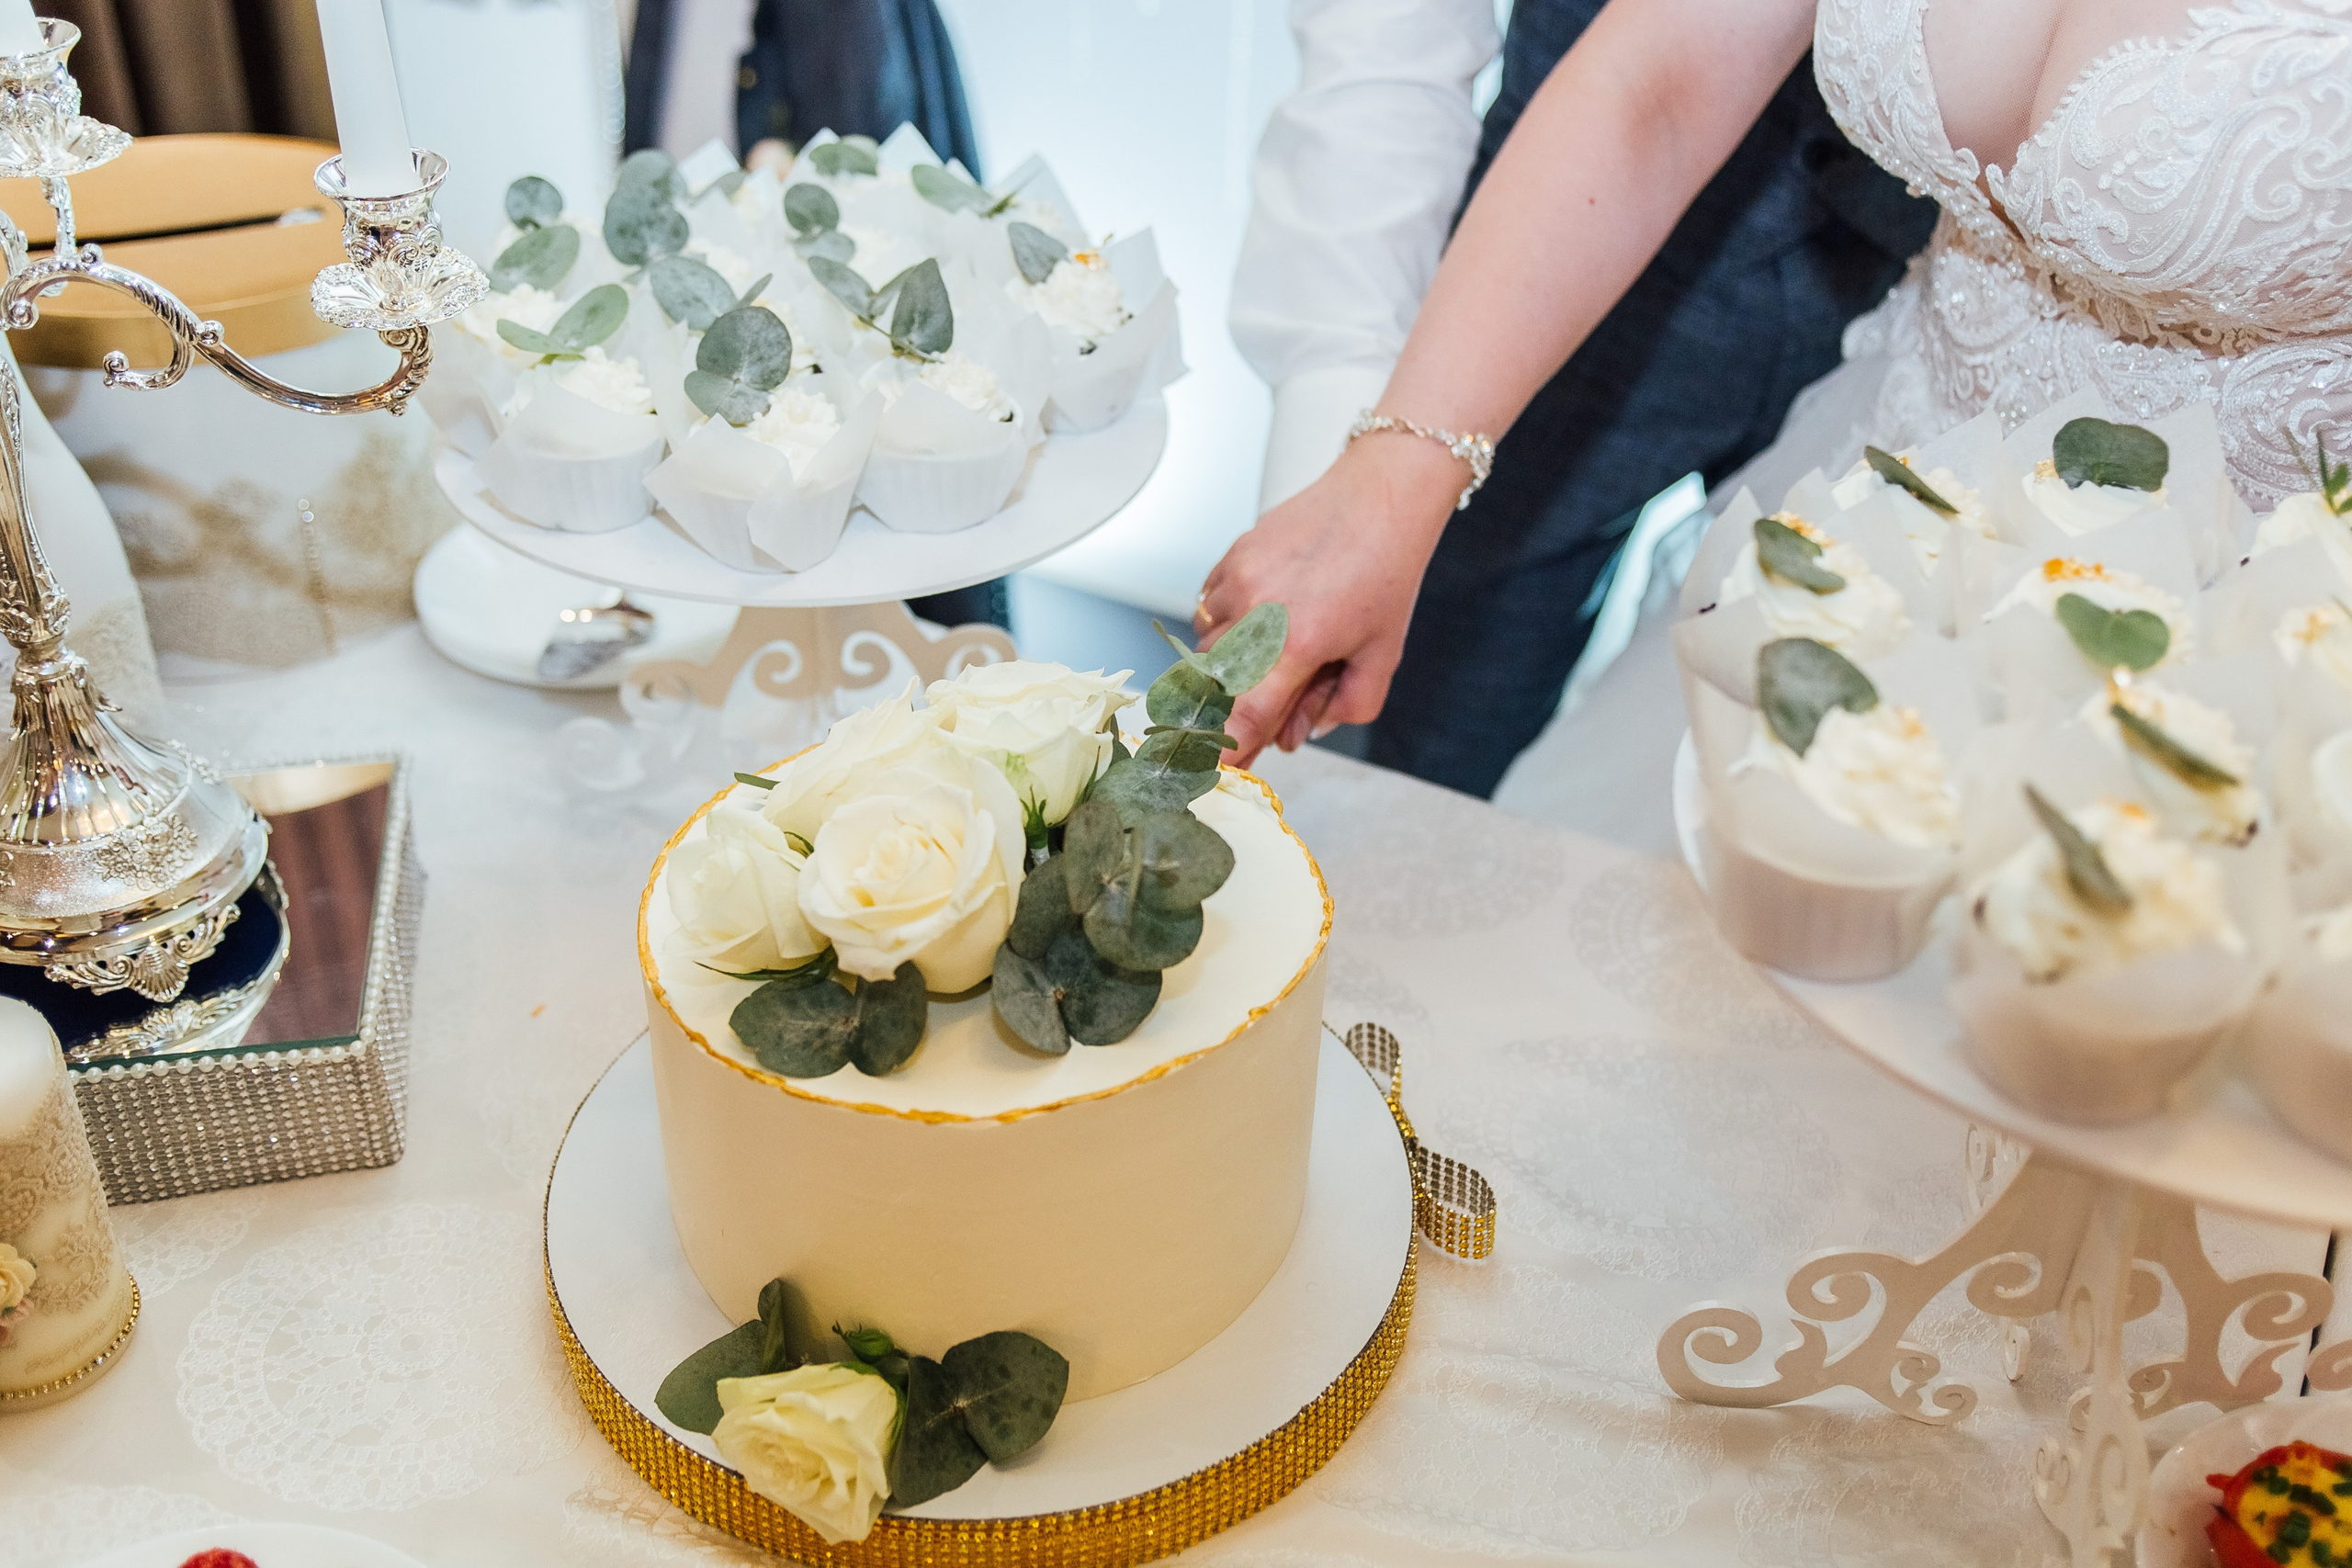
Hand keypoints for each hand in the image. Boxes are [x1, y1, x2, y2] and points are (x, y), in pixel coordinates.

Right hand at [1194, 431, 1462, 764]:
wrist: (1380, 496)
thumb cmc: (1386, 570)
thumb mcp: (1382, 653)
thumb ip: (1346, 705)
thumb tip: (1301, 731)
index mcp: (1299, 642)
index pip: (1243, 717)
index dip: (1223, 751)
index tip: (1210, 773)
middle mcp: (1259, 611)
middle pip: (1217, 687)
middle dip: (1238, 705)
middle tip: (1279, 699)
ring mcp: (1238, 581)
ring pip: (1208, 648)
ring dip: (1232, 665)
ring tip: (1281, 645)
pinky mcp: (1229, 558)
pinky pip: (1208, 611)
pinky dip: (1228, 627)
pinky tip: (1266, 615)